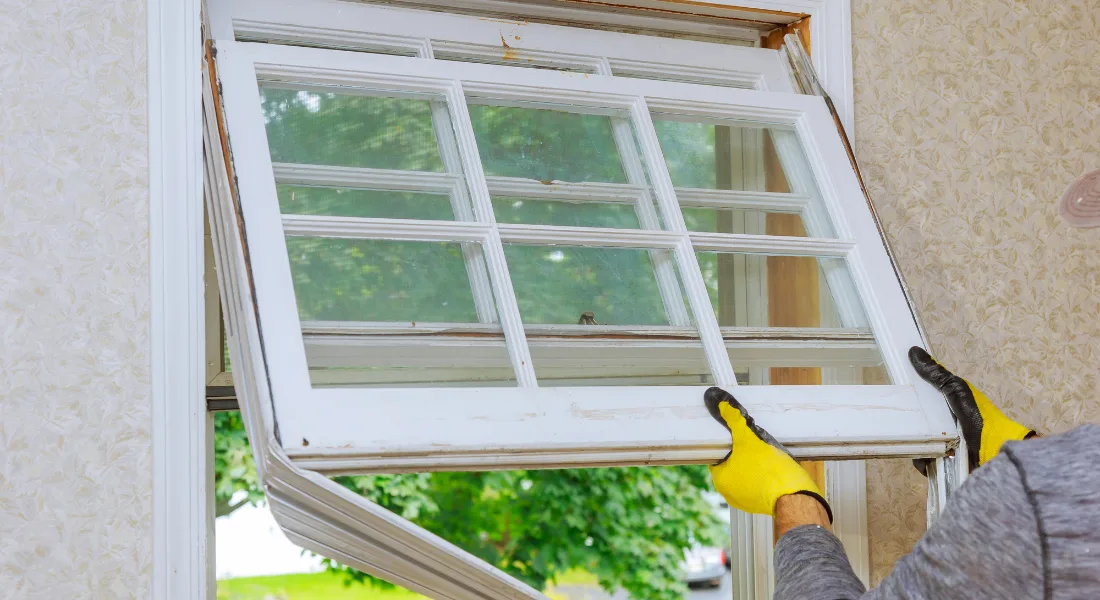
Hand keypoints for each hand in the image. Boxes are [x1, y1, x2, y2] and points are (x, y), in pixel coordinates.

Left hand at [704, 387, 830, 520]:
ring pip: (746, 474)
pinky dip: (764, 475)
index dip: (727, 443)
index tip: (736, 435)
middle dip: (742, 452)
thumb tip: (721, 405)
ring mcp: (747, 501)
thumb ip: (734, 421)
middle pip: (732, 464)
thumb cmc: (770, 471)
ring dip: (754, 463)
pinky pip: (759, 484)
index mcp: (721, 480)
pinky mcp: (763, 504)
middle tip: (753, 442)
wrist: (796, 497)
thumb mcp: (749, 439)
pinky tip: (773, 466)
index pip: (717, 456)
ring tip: (765, 453)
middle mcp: (730, 494)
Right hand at [909, 347, 1035, 471]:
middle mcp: (944, 425)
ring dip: (916, 445)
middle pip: (916, 423)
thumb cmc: (979, 418)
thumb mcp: (957, 390)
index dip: (911, 397)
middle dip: (909, 425)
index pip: (922, 400)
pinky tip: (927, 458)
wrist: (995, 453)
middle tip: (900, 423)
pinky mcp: (943, 463)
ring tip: (919, 443)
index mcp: (948, 406)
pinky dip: (923, 461)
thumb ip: (937, 375)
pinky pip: (923, 461)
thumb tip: (912, 351)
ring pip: (917, 443)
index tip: (896, 397)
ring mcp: (943, 445)